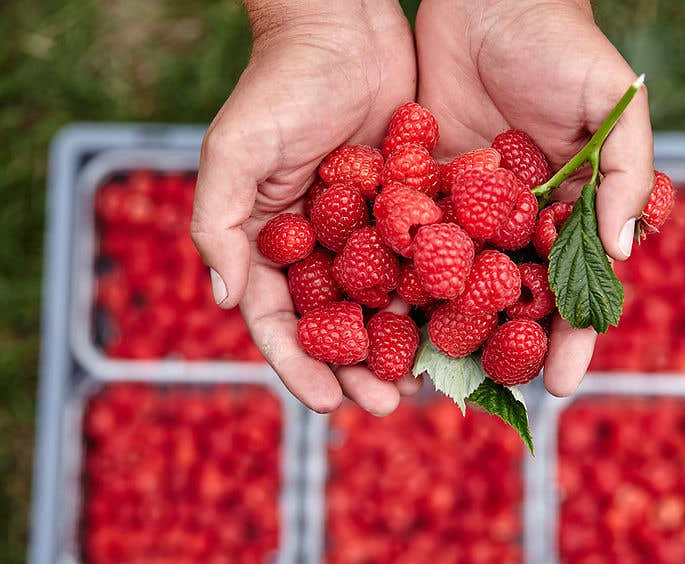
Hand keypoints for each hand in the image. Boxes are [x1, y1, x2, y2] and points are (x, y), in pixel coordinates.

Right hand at [191, 0, 417, 414]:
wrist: (343, 27)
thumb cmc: (278, 86)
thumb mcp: (233, 152)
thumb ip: (217, 225)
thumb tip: (224, 299)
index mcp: (269, 245)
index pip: (279, 321)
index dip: (301, 366)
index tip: (329, 404)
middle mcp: (318, 248)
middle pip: (338, 326)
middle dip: (361, 370)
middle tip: (391, 405)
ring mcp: (367, 232)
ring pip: (387, 304)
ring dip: (407, 345)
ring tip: (432, 381)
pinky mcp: (412, 209)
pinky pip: (429, 261)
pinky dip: (443, 294)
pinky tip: (467, 323)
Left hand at [416, 0, 654, 396]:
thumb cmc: (565, 46)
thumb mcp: (614, 109)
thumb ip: (625, 178)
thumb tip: (627, 254)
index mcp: (568, 213)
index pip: (572, 289)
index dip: (569, 338)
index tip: (559, 386)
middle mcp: (515, 222)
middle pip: (509, 303)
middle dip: (500, 352)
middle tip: (485, 403)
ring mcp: (465, 210)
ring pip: (454, 285)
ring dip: (443, 331)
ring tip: (426, 381)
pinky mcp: (418, 188)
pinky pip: (409, 242)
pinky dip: (400, 280)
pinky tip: (385, 320)